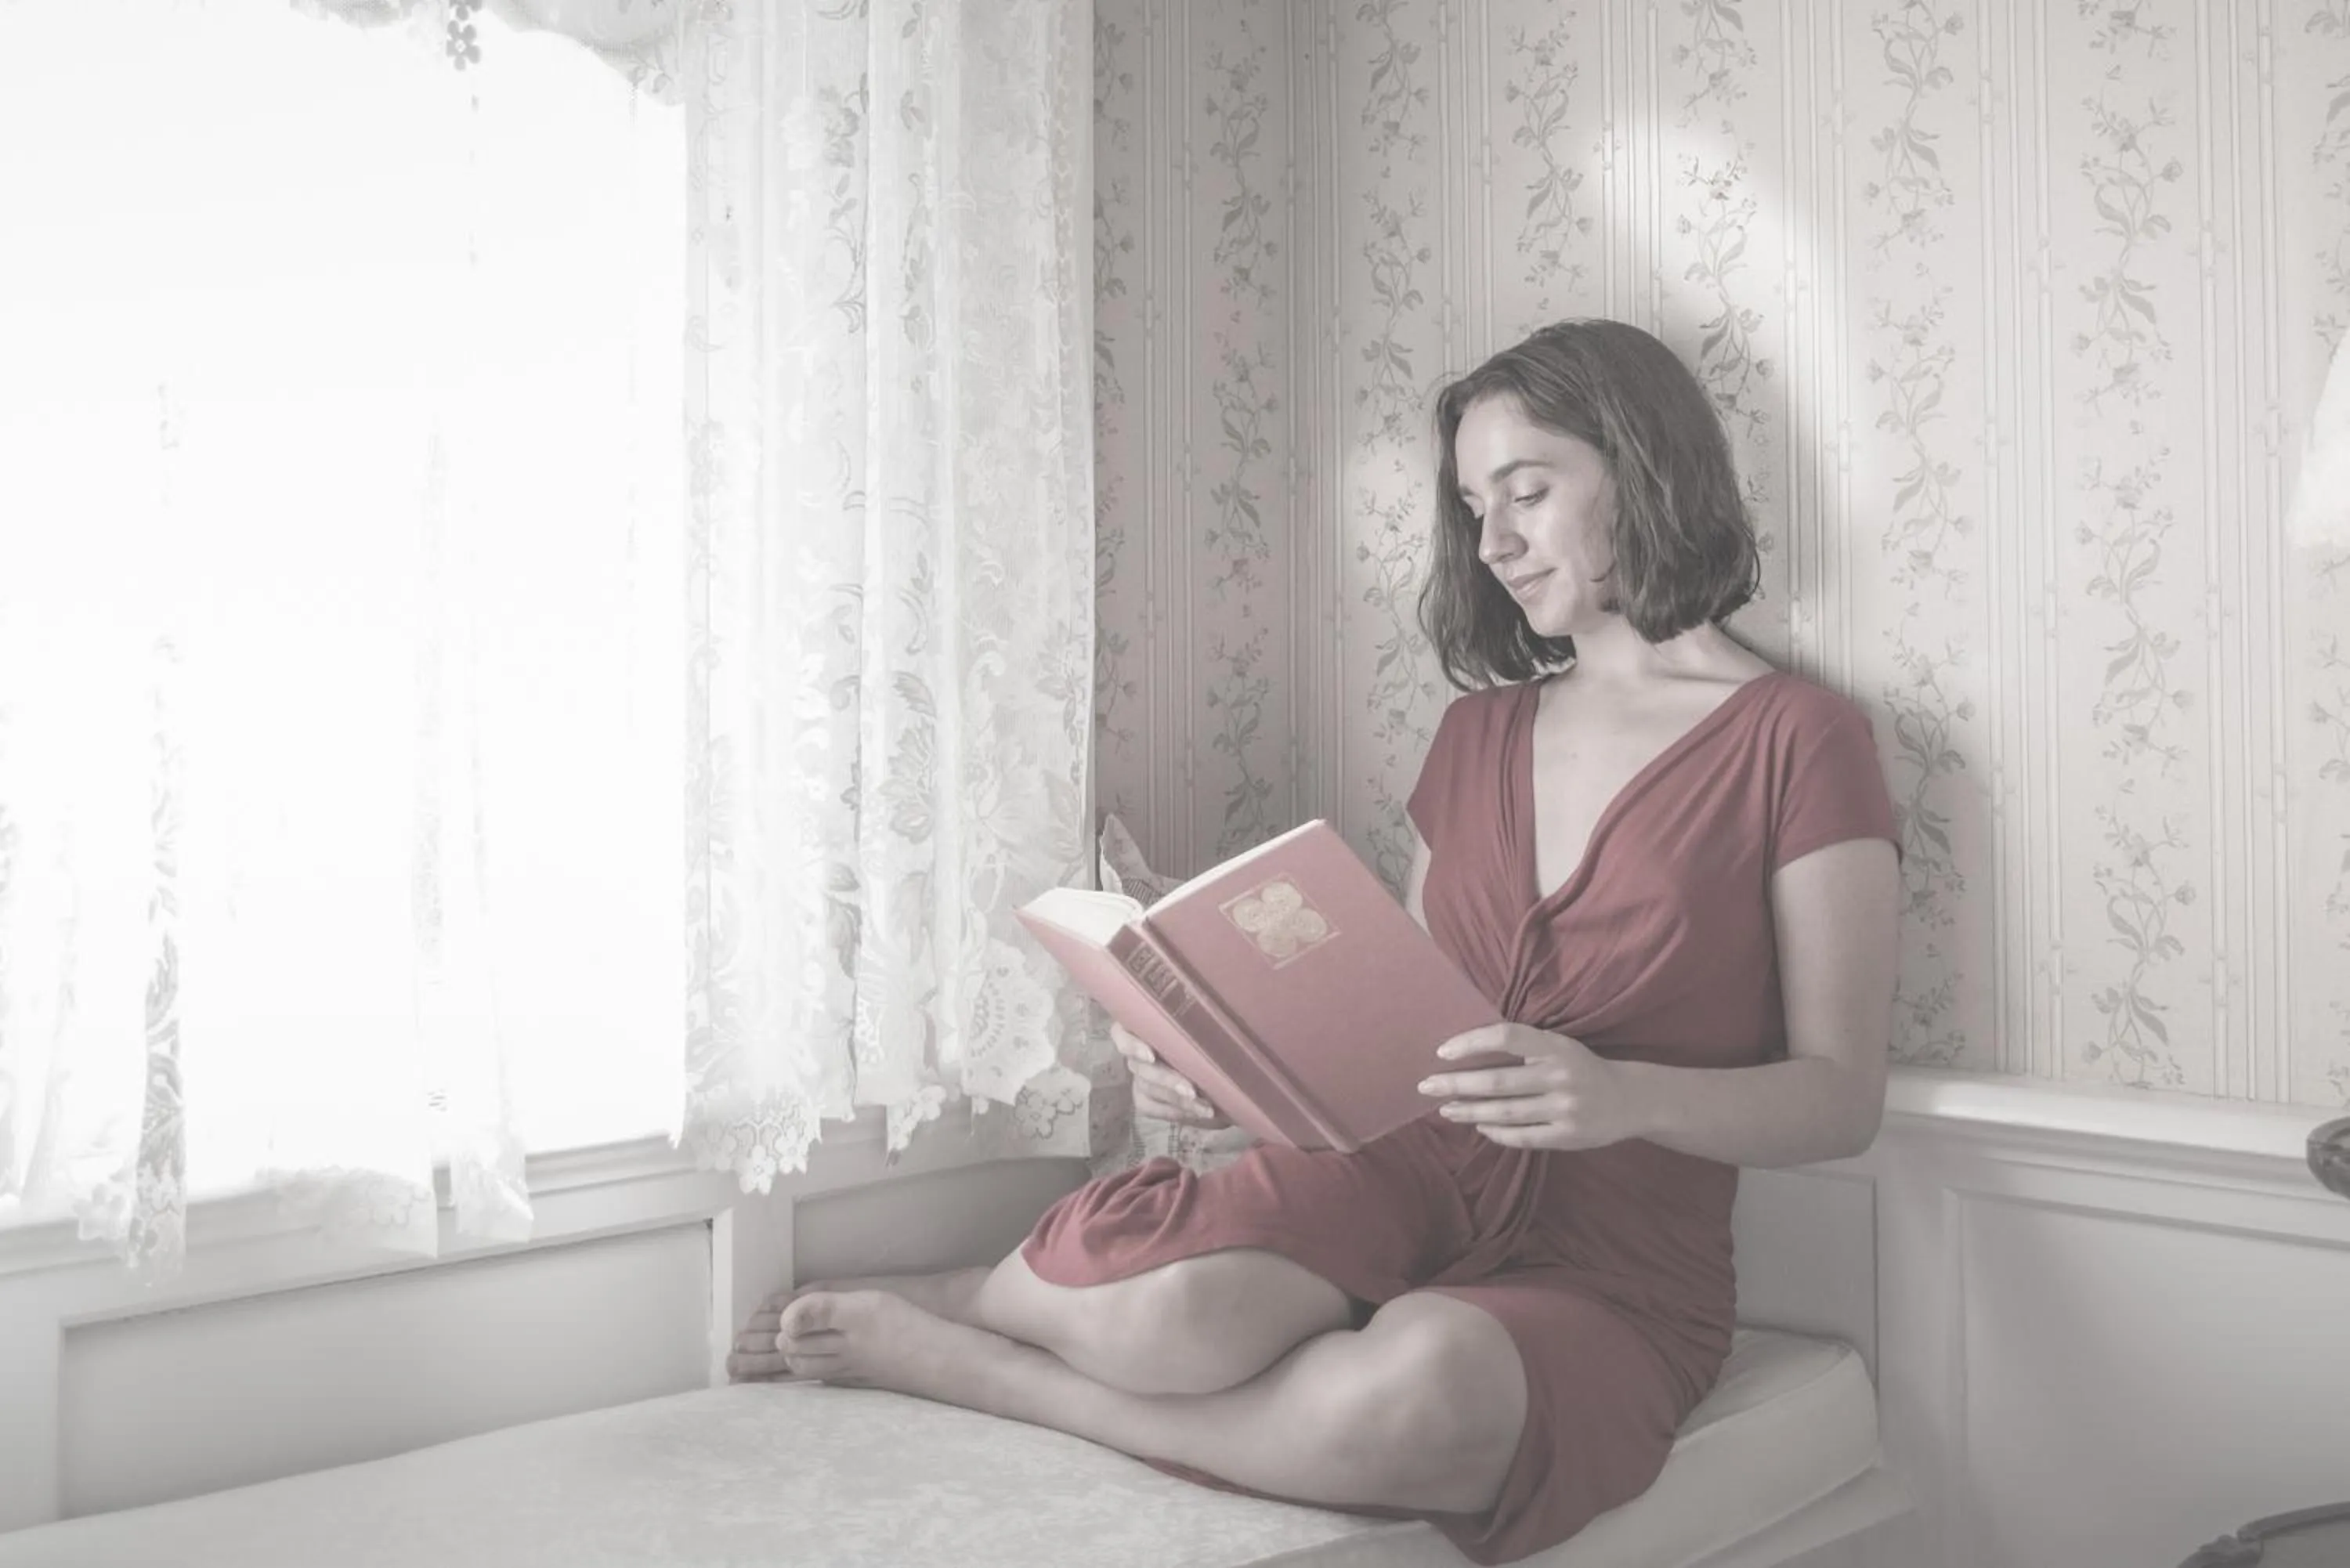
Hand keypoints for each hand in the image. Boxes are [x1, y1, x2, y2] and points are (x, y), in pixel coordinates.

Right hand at [1111, 1022, 1230, 1128]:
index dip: (1131, 1045)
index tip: (1150, 1056)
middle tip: (1192, 1090)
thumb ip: (1206, 1025)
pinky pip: (1152, 1108)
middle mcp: (1137, 1052)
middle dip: (1167, 1080)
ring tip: (1206, 1107)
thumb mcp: (1211, 1031)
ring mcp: (1139, 1077)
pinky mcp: (1144, 1099)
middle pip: (1140, 1067)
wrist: (1222, 1069)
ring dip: (1178, 1100)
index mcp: (1147, 1025)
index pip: (1122, 1033)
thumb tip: (1221, 1024)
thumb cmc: (1214, 1040)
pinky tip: (1199, 1114)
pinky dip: (1176, 1112)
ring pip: (1148, 1089)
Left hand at [1416, 1022, 1643, 1150]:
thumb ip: (1525, 1049)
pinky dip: (1497, 1132)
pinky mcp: (1567, 1136)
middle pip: (1498, 1081)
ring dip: (1470, 1111)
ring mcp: (1565, 1108)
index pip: (1506, 1037)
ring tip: (1446, 1109)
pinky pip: (1522, 1136)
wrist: (1630, 1099)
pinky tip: (1480, 1126)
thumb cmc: (1582, 1069)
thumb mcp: (1560, 1048)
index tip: (1442, 1052)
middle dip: (1457, 1084)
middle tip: (1426, 1086)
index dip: (1472, 1042)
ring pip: (1505, 1112)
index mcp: (1556, 1047)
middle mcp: (1561, 1076)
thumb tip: (1468, 1056)